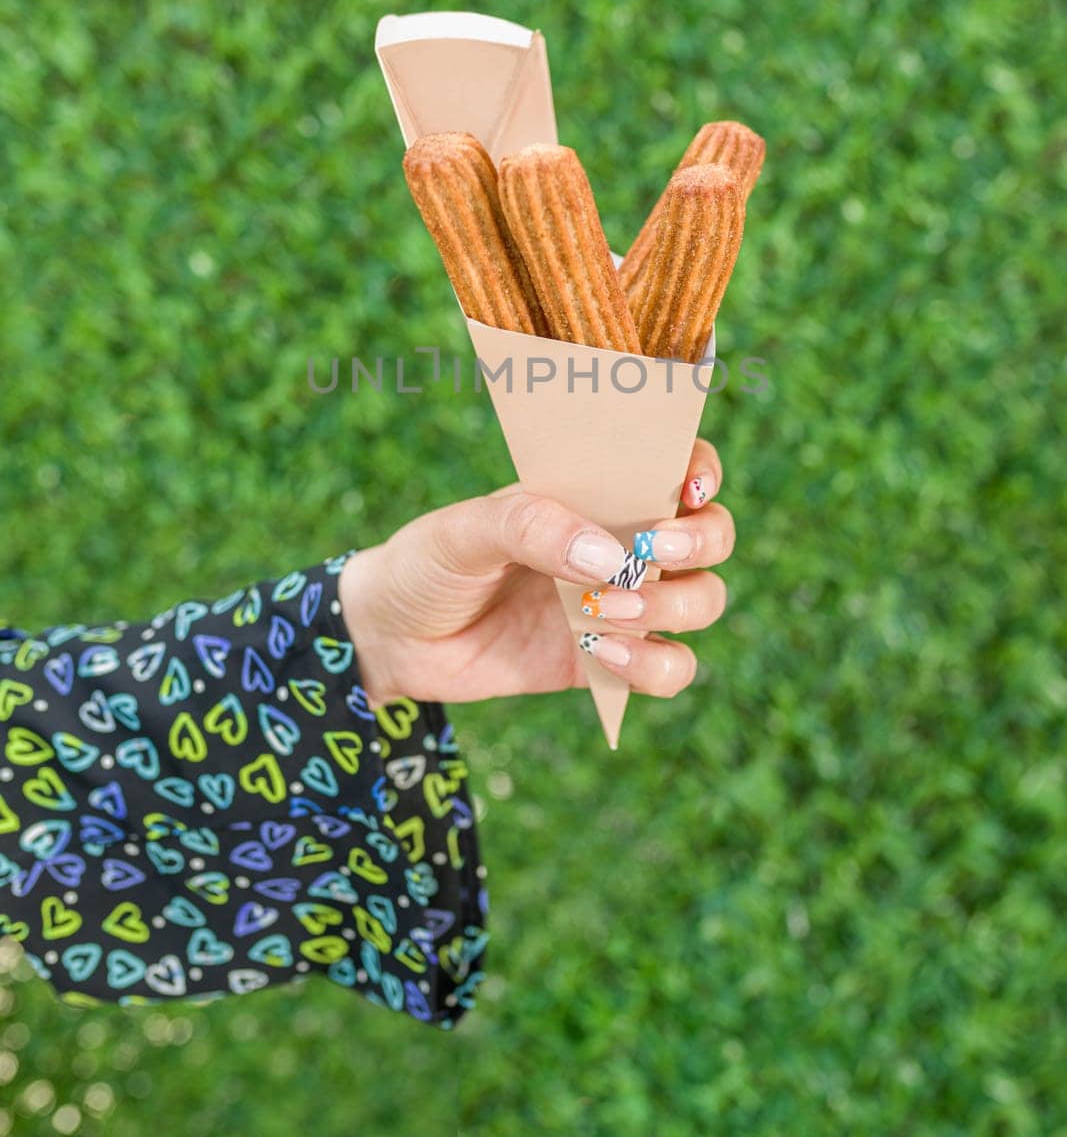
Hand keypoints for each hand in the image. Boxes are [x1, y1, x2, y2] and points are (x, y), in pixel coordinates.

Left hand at [339, 439, 733, 707]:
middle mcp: (621, 543)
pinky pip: (670, 668)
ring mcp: (621, 604)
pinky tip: (601, 653)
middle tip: (647, 553)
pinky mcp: (609, 662)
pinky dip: (654, 665)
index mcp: (594, 493)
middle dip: (699, 543)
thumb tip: (608, 556)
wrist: (393, 639)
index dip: (701, 472)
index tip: (687, 491)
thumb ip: (529, 526)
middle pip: (711, 536)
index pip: (676, 467)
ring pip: (703, 601)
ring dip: (675, 607)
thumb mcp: (463, 530)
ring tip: (605, 612)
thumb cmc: (427, 563)